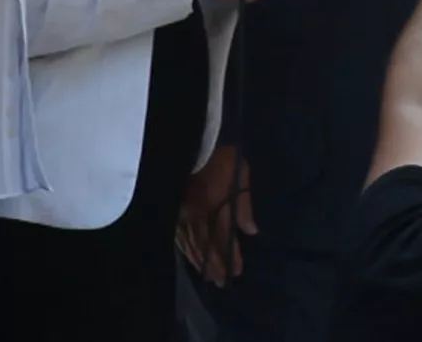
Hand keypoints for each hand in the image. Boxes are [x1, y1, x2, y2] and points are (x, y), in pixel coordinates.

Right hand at [178, 145, 255, 285]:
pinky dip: (184, 248)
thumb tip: (251, 231)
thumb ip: (244, 204)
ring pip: (189, 244)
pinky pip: (177, 235)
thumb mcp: (240, 174)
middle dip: (214, 265)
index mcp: (213, 206)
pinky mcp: (170, 209)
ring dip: (199, 260)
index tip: (237, 271)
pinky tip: (188, 255)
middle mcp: (195, 215)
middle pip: (205, 246)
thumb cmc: (220, 155)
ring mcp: (180, 213)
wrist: (190, 140)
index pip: (223, 238)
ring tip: (207, 274)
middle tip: (221, 281)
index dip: (230, 256)